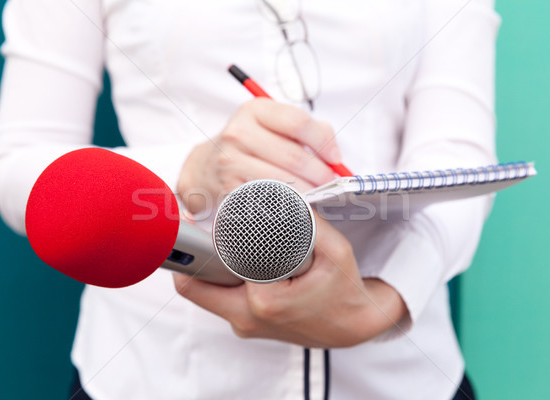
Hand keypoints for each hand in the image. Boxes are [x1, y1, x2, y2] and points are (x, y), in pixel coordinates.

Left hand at [173, 215, 407, 347]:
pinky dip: (222, 278)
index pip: (216, 265)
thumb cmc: (345, 290)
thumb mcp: (335, 250)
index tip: (198, 217)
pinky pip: (220, 300)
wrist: (355, 326)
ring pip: (204, 294)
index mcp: (265, 303)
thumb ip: (306, 222)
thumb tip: (280, 194)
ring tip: (219, 239)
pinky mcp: (246, 326)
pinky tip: (237, 259)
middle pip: (194, 285)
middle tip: (198, 226)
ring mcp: (244, 327)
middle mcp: (247, 320)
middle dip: (195, 254)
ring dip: (208, 266)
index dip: (204, 240)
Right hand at [177, 99, 341, 213]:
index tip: (336, 158)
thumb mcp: (274, 125)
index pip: (298, 122)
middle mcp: (239, 132)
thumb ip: (309, 130)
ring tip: (319, 196)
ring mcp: (230, 161)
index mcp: (255, 110)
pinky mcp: (229, 187)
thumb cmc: (252, 144)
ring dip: (308, 192)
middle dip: (320, 174)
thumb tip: (334, 154)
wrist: (207, 165)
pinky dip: (288, 204)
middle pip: (293, 156)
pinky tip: (297, 205)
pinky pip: (267, 198)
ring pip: (282, 180)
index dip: (323, 142)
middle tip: (331, 184)